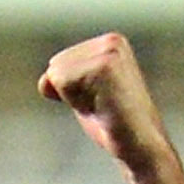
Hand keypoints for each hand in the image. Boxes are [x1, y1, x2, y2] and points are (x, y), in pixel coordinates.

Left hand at [39, 31, 169, 173]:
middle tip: (100, 104)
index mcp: (108, 42)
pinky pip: (62, 82)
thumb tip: (44, 79)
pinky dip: (76, 102)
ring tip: (101, 105)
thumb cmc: (111, 123)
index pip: (57, 63)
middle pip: (55, 65)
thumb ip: (62, 81)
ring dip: (74, 99)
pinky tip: (101, 106)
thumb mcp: (81, 95)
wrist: (138, 143)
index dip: (69, 90)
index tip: (98, 100)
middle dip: (69, 93)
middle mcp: (111, 41)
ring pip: (57, 74)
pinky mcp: (105, 66)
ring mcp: (110, 51)